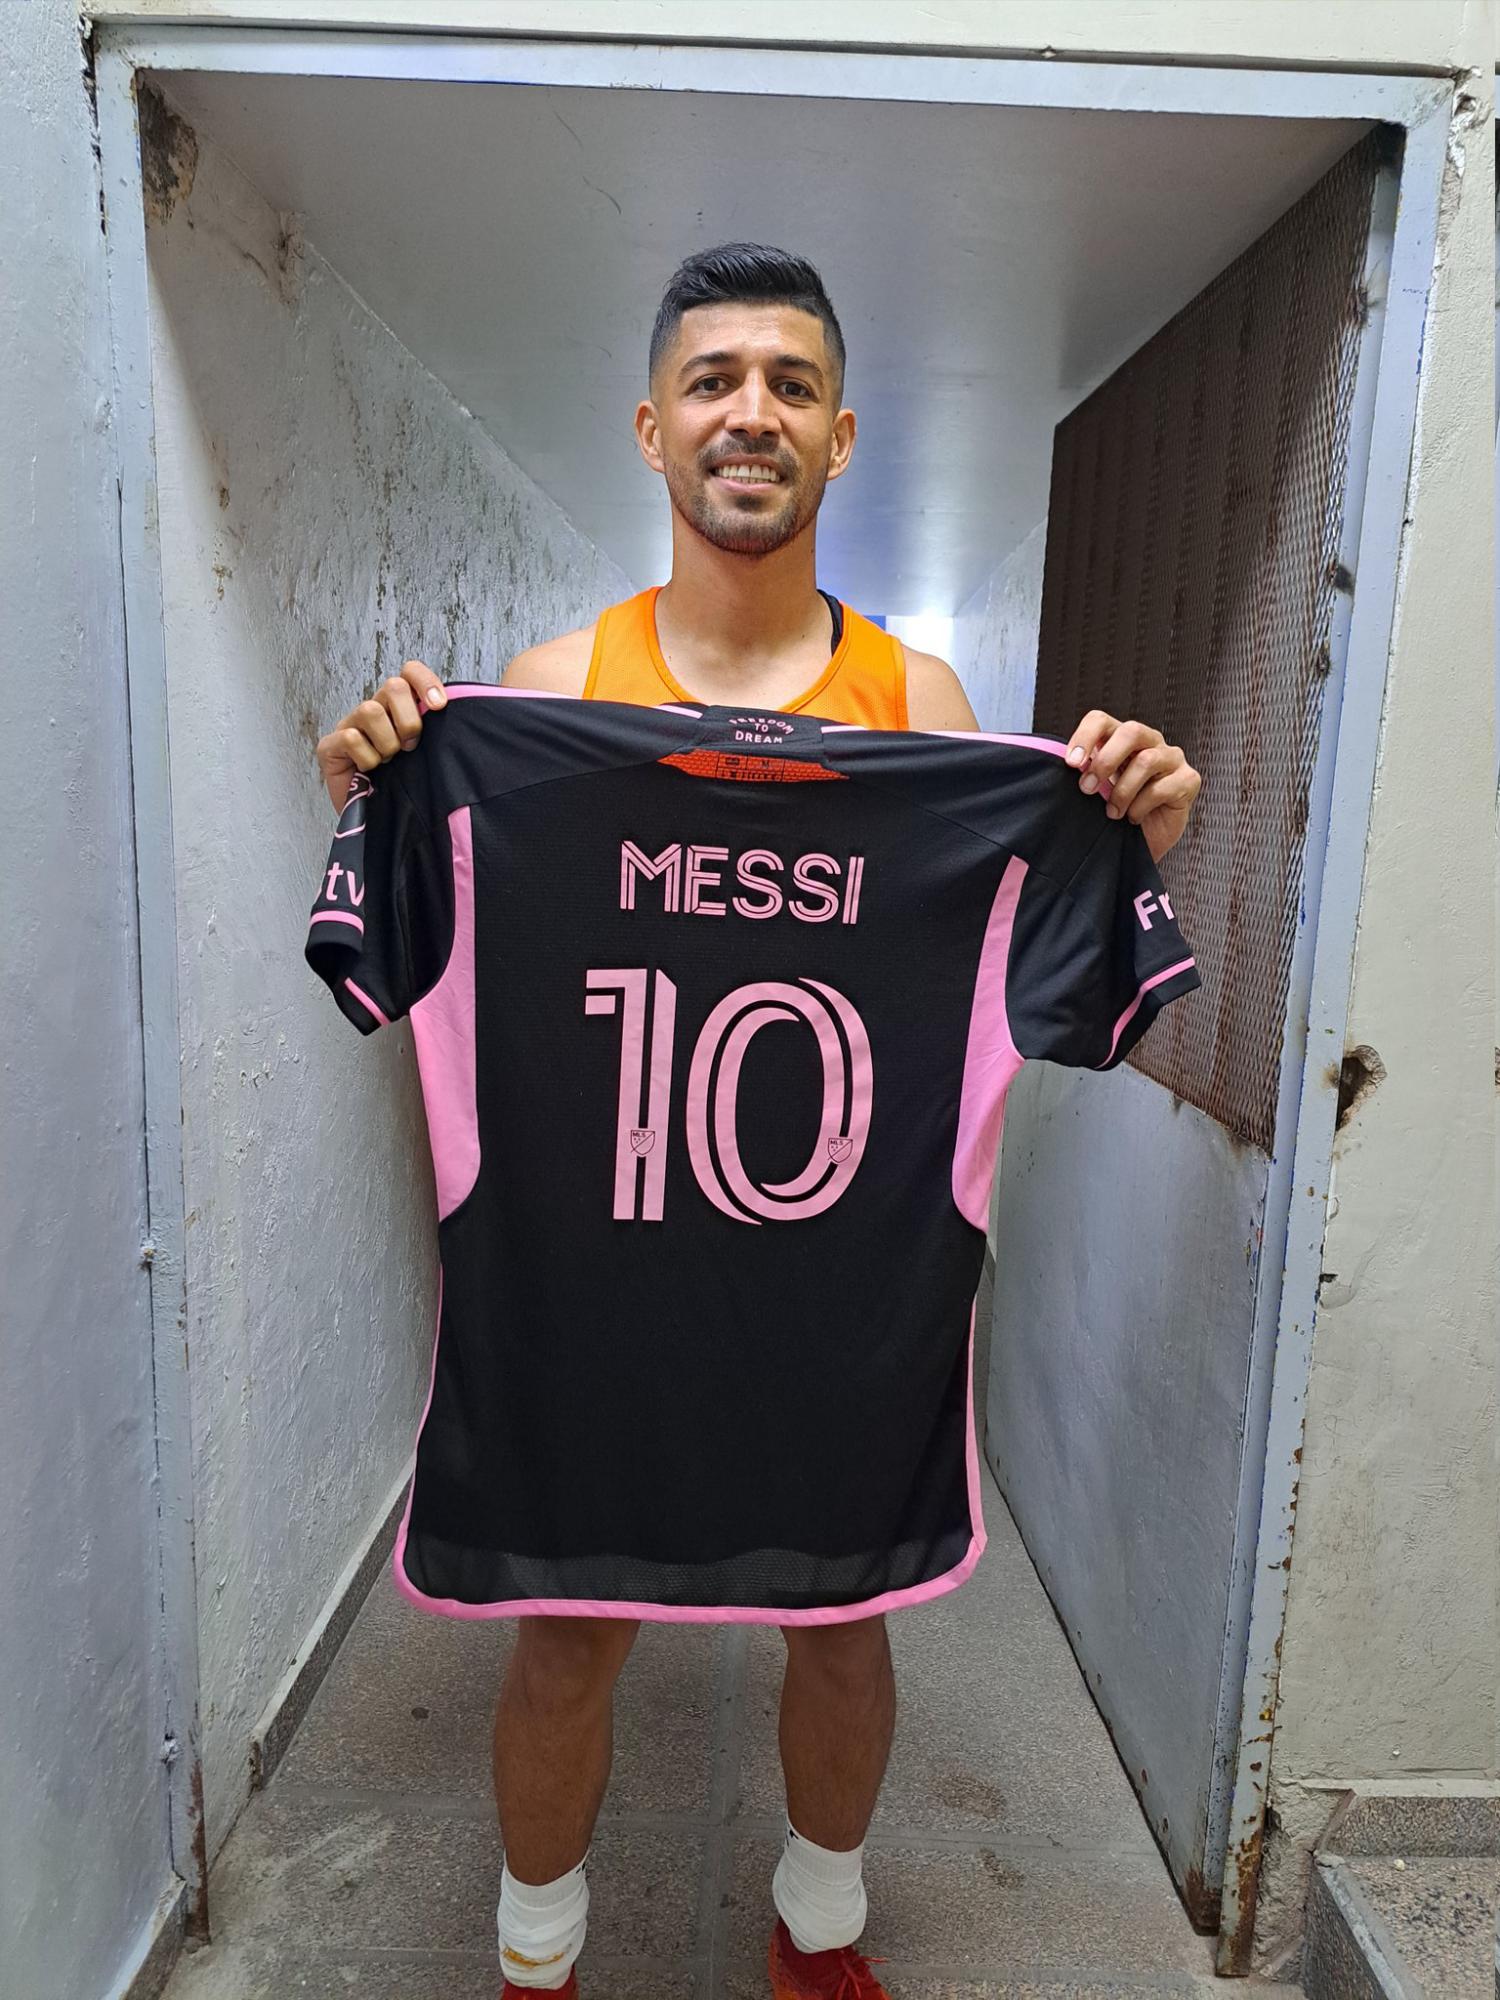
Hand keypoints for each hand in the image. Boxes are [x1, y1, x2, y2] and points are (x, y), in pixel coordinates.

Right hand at [315, 660, 446, 813]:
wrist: (379, 824)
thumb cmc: (405, 789)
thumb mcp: (430, 757)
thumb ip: (442, 732)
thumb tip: (466, 707)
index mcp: (398, 709)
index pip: (409, 673)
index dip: (425, 682)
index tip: (439, 706)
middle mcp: (373, 711)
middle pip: (393, 686)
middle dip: (409, 719)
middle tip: (411, 747)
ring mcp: (349, 726)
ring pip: (370, 710)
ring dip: (388, 742)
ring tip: (389, 762)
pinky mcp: (329, 747)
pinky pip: (351, 737)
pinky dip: (367, 758)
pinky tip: (369, 772)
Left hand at [1064, 711, 1200, 863]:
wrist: (1142, 842)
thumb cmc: (1118, 812)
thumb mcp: (1097, 790)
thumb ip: (1086, 772)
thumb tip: (1067, 765)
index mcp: (1122, 739)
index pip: (1102, 720)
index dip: (1085, 737)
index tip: (1071, 763)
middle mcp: (1150, 742)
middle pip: (1131, 731)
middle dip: (1105, 761)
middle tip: (1087, 788)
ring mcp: (1172, 758)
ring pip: (1147, 760)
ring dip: (1123, 791)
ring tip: (1113, 813)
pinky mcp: (1189, 780)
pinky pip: (1162, 787)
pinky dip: (1141, 806)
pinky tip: (1134, 817)